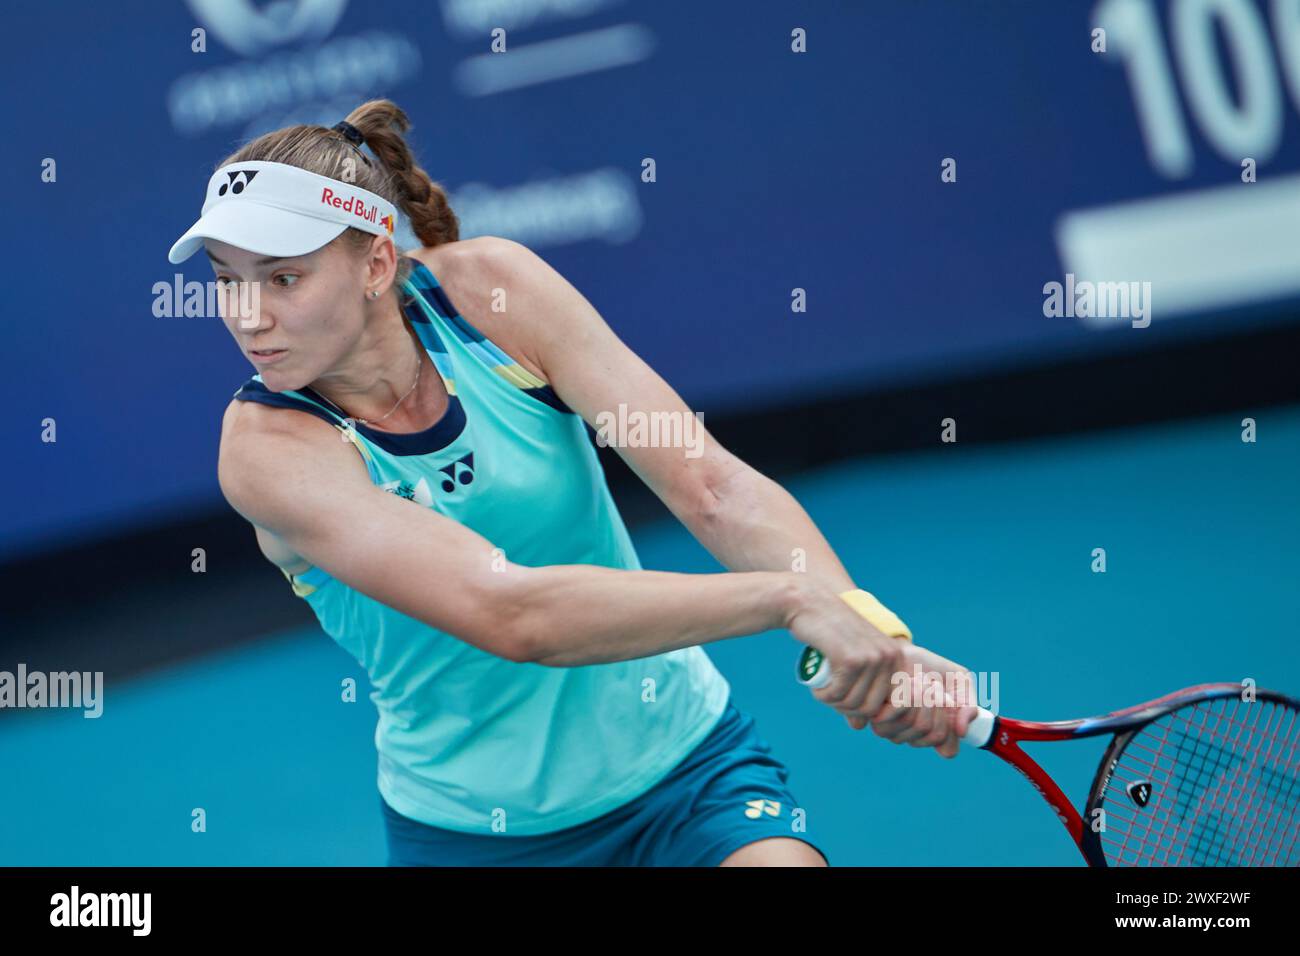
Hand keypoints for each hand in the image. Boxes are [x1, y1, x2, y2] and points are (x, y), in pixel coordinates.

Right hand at [787, 582, 908, 728]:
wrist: (810, 604)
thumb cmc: (830, 633)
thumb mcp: (852, 662)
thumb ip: (858, 692)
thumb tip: (859, 726)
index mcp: (896, 658)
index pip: (889, 705)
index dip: (866, 711)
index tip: (846, 702)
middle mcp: (889, 658)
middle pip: (871, 708)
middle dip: (846, 709)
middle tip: (829, 697)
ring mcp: (872, 658)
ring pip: (854, 703)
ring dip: (832, 703)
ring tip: (822, 691)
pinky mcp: (851, 659)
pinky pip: (838, 694)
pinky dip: (824, 696)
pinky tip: (817, 689)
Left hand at [846, 643, 978, 757]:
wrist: (901, 652)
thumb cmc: (931, 668)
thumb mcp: (960, 682)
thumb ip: (968, 707)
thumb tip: (962, 732)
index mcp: (933, 734)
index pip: (946, 746)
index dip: (948, 718)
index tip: (946, 695)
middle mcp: (912, 737)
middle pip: (931, 732)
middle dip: (935, 701)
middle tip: (930, 684)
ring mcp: (893, 730)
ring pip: (914, 724)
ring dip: (920, 695)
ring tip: (916, 680)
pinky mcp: (875, 717)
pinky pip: (894, 714)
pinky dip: (904, 692)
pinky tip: (902, 682)